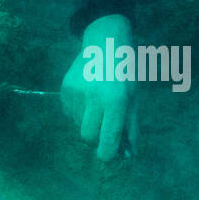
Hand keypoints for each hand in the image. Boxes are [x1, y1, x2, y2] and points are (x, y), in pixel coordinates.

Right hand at [60, 14, 137, 161]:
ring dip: (87, 121)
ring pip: (77, 124)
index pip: (107, 139)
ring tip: (97, 103)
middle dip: (95, 138)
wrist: (105, 43)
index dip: (107, 154)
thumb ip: (130, 128)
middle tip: (103, 128)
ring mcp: (76, 92)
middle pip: (87, 136)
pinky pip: (69, 112)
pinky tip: (87, 96)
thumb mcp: (133, 99)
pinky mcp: (64, 88)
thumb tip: (128, 155)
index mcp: (115, 101)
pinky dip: (78, 111)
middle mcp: (93, 97)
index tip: (107, 156)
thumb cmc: (125, 74)